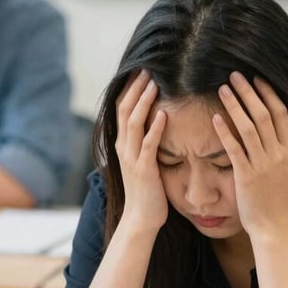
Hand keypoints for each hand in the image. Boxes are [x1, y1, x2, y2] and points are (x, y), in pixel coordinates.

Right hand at [114, 70, 167, 231]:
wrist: (140, 219)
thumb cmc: (146, 192)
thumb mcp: (142, 163)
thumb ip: (145, 143)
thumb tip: (156, 125)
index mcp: (123, 144)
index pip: (122, 109)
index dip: (130, 89)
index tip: (141, 71)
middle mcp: (124, 147)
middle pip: (125, 109)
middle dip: (136, 88)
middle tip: (147, 68)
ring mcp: (132, 158)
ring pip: (134, 122)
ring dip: (144, 101)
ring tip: (155, 83)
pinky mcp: (143, 169)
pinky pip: (148, 144)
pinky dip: (156, 128)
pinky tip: (165, 114)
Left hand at [213, 72, 287, 237]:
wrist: (273, 224)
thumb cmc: (281, 196)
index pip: (282, 113)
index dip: (269, 93)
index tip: (257, 78)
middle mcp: (279, 154)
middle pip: (265, 115)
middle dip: (249, 92)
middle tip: (235, 75)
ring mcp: (263, 164)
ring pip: (249, 128)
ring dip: (235, 106)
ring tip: (223, 89)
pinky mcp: (246, 176)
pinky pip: (235, 149)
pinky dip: (225, 132)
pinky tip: (215, 118)